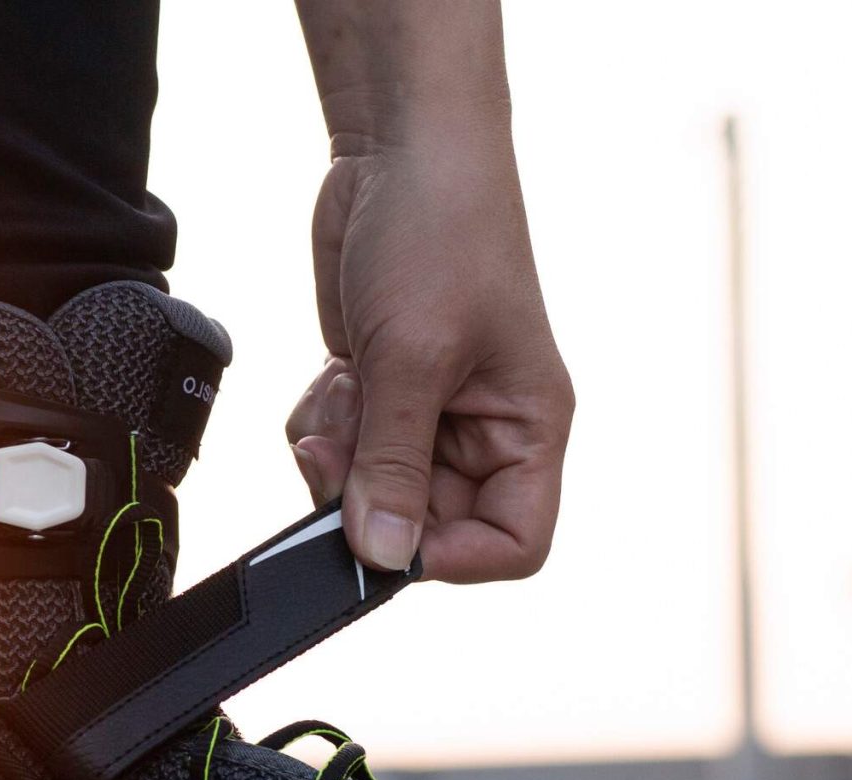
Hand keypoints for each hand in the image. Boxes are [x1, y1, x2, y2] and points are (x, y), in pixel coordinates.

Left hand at [286, 145, 572, 582]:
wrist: (401, 149)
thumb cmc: (440, 234)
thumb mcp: (413, 357)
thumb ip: (394, 464)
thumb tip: (384, 556)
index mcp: (529, 429)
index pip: (514, 542)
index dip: (454, 559)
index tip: (390, 537)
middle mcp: (484, 432)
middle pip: (426, 524)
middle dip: (370, 494)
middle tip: (337, 447)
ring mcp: (428, 414)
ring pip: (370, 491)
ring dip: (339, 455)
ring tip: (342, 391)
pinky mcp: (380, 392)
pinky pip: (340, 452)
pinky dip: (321, 425)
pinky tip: (331, 372)